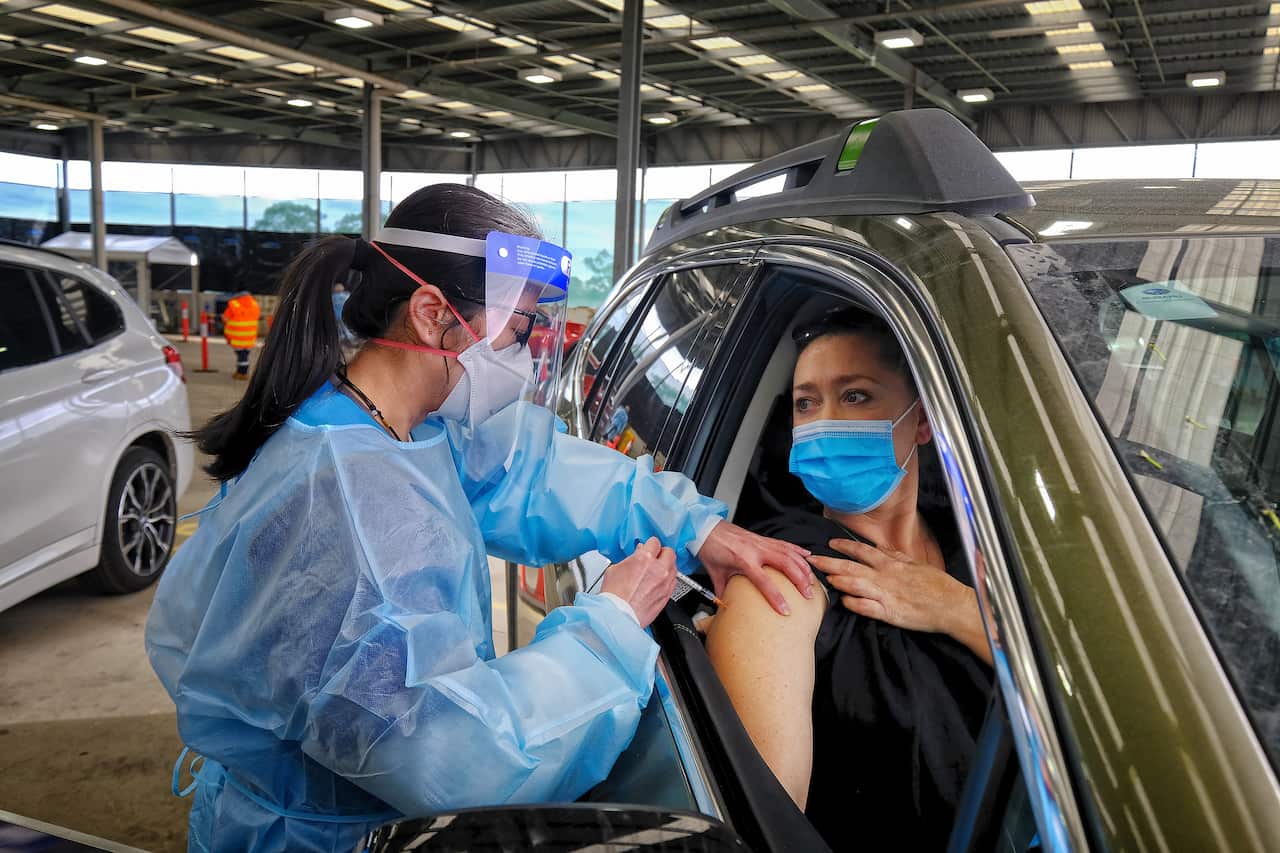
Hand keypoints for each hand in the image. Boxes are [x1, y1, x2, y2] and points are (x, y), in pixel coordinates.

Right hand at [600, 537, 677, 627]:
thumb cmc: (614, 596)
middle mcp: (658, 569)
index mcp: (645, 558)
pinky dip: (668, 580)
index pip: (655, 542)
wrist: (618, 616)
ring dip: (667, 566)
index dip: (650, 544)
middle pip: (669, 552)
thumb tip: (637, 555)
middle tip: (656, 556)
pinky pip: (673, 582)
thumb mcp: (615, 569)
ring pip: (674, 567)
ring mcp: (665, 583)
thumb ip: (630, 559)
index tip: (648, 547)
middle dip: (662, 553)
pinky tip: (660, 582)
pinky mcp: (667, 595)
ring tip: (658, 570)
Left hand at [698, 521, 814, 616]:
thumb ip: (723, 593)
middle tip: (808, 594)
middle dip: (800, 580)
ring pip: (789, 553)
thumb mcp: (715, 575)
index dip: (776, 597)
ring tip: (811, 581)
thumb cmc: (710, 549)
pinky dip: (797, 550)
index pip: (764, 581)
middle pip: (786, 564)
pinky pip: (784, 544)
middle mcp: (756, 550)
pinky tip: (807, 556)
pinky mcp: (763, 538)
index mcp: (744, 560)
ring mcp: (761, 542)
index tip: (785, 610)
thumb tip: (726, 609)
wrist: (705, 529)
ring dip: (802, 567)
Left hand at [809, 540, 972, 636]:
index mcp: (892, 564)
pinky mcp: (890, 613)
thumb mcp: (916, 564)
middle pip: (851, 567)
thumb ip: (896, 556)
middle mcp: (885, 577)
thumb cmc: (936, 585)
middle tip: (812, 560)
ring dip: (838, 581)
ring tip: (824, 578)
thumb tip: (879, 549)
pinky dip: (853, 603)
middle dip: (829, 563)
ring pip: (855, 585)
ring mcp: (886, 595)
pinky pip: (866, 608)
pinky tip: (844, 601)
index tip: (830, 543)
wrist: (951, 605)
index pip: (862, 551)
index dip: (844, 546)